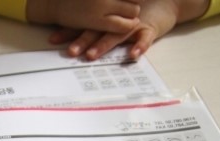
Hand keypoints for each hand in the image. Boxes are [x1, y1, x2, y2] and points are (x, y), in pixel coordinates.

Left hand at [50, 0, 209, 59]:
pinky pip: (145, 38)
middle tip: (69, 52)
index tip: (53, 40)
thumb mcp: (111, 15)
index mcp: (105, 17)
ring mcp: (134, 24)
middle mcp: (117, 20)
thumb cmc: (135, 9)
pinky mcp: (151, 28)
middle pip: (96, 30)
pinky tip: (132, 55)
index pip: (84, 25)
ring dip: (104, 45)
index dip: (68, 32)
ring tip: (91, 56)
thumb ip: (92, 21)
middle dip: (82, 41)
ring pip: (117, 35)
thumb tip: (68, 35)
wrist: (166, 1)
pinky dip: (140, 46)